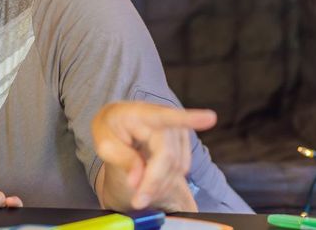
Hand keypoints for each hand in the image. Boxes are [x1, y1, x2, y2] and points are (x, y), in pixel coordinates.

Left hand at [91, 102, 215, 211]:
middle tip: (138, 201)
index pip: (166, 117)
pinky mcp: (184, 139)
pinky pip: (181, 168)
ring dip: (159, 184)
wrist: (119, 121)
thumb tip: (137, 179)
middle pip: (168, 157)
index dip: (190, 119)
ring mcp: (177, 128)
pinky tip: (152, 179)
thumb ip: (120, 158)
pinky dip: (166, 180)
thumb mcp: (104, 142)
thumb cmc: (110, 129)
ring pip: (176, 166)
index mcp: (141, 114)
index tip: (210, 118)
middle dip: (153, 182)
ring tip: (140, 188)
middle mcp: (165, 117)